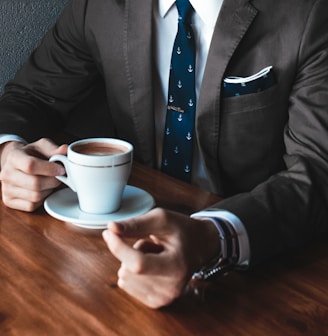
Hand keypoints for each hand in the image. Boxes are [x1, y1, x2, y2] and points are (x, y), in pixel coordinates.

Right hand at [0, 138, 66, 211]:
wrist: (16, 164)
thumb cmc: (32, 154)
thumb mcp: (42, 147)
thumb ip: (54, 149)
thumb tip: (65, 150)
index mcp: (14, 157)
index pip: (31, 165)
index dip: (50, 169)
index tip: (62, 169)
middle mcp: (6, 174)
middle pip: (35, 183)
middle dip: (53, 181)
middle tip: (60, 177)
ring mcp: (6, 189)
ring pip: (36, 196)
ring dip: (49, 190)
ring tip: (50, 183)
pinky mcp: (10, 201)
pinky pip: (32, 205)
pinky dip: (42, 200)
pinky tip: (43, 190)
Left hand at [102, 208, 219, 308]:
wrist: (201, 245)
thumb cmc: (182, 230)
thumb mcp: (162, 219)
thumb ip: (136, 224)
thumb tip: (111, 228)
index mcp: (177, 267)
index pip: (138, 263)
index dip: (118, 248)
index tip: (109, 233)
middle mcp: (171, 288)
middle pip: (128, 270)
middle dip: (133, 251)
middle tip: (154, 245)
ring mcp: (164, 298)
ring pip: (124, 277)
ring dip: (133, 261)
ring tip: (155, 254)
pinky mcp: (156, 302)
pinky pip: (126, 285)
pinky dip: (134, 272)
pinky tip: (152, 265)